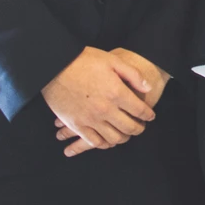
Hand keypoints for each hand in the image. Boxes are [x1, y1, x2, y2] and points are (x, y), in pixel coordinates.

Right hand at [40, 46, 157, 157]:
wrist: (54, 66)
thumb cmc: (84, 61)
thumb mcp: (112, 61)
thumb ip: (133, 75)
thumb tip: (148, 88)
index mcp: (117, 93)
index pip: (140, 111)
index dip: (148, 115)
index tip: (150, 116)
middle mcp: (106, 110)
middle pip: (129, 127)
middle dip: (139, 128)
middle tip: (140, 126)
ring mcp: (90, 119)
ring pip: (114, 138)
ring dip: (124, 138)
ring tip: (126, 134)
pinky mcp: (76, 125)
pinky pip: (94, 142)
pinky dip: (104, 144)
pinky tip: (108, 140)